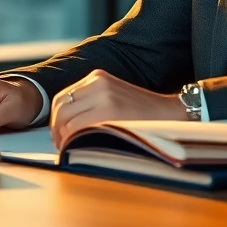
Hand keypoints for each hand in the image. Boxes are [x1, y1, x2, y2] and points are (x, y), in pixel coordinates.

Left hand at [49, 70, 187, 148]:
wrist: (171, 114)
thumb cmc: (142, 112)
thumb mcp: (113, 95)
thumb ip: (91, 101)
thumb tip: (64, 123)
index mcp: (98, 77)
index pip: (62, 98)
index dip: (55, 119)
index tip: (58, 134)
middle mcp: (98, 83)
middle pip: (60, 108)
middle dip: (56, 129)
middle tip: (60, 145)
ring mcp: (104, 96)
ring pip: (67, 120)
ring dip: (63, 137)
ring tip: (69, 149)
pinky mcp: (110, 112)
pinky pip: (78, 128)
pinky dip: (73, 140)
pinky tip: (78, 148)